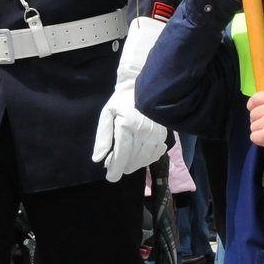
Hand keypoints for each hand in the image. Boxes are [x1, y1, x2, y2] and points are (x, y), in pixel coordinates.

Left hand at [92, 16, 166, 181]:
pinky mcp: (164, 133)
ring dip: (135, 165)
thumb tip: (99, 158)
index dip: (115, 168)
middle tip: (115, 169)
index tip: (111, 177)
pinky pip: (157, 152)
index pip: (122, 154)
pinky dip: (148, 159)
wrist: (143, 86)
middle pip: (134, 158)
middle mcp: (144, 131)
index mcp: (128, 125)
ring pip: (146, 158)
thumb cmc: (121, 101)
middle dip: (123, 167)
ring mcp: (156, 133)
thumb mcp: (107, 114)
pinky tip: (141, 158)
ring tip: (126, 165)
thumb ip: (103, 137)